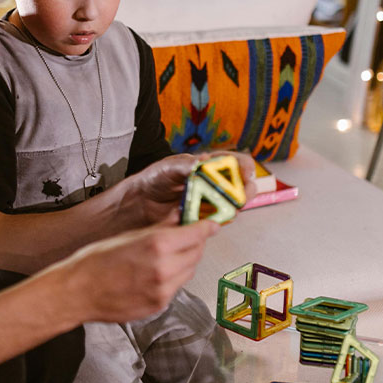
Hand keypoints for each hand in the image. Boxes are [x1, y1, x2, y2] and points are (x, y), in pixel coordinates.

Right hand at [56, 220, 219, 323]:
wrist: (77, 292)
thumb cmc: (95, 261)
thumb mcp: (128, 235)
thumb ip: (159, 228)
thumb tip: (178, 217)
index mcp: (157, 246)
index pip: (197, 234)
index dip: (206, 227)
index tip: (211, 224)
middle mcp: (165, 269)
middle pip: (197, 253)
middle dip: (196, 243)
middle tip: (189, 236)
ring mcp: (164, 291)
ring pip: (189, 272)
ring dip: (186, 261)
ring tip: (170, 255)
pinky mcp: (159, 306)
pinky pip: (176, 287)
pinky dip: (174, 277)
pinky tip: (158, 272)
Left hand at [120, 152, 258, 225]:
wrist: (137, 203)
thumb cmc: (153, 179)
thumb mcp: (168, 167)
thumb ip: (187, 165)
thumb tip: (205, 161)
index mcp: (208, 166)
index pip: (235, 162)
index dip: (244, 167)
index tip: (245, 172)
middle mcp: (213, 184)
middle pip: (241, 187)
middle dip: (244, 190)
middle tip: (240, 195)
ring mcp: (209, 203)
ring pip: (232, 206)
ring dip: (231, 207)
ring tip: (223, 207)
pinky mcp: (202, 220)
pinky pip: (216, 222)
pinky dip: (217, 221)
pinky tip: (208, 219)